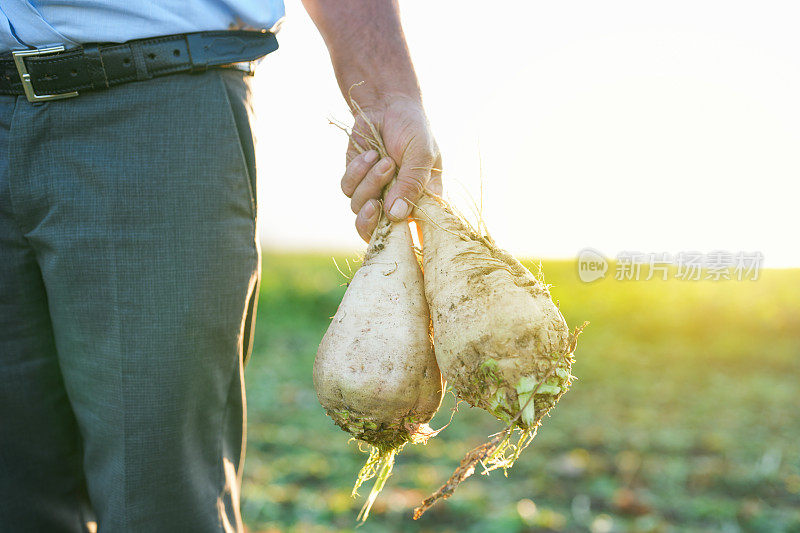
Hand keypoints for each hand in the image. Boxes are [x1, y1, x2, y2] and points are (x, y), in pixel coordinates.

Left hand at [340, 97, 441, 241]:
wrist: (388, 105)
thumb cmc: (413, 129)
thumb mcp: (422, 155)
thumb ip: (412, 185)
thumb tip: (396, 216)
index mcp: (419, 201)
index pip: (412, 234)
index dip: (403, 241)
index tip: (397, 232)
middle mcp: (395, 202)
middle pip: (376, 232)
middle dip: (372, 221)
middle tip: (375, 205)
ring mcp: (373, 192)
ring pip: (360, 208)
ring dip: (371, 184)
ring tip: (384, 161)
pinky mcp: (354, 180)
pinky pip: (348, 188)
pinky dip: (358, 172)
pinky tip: (370, 154)